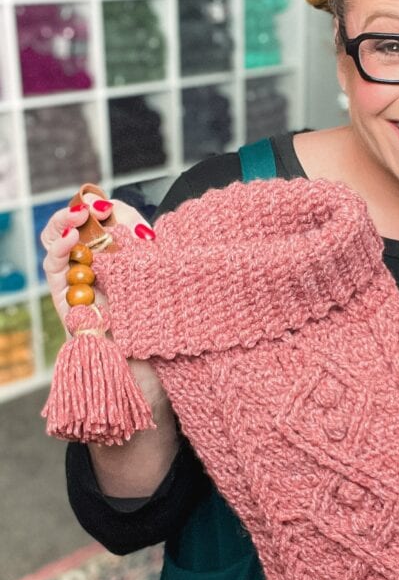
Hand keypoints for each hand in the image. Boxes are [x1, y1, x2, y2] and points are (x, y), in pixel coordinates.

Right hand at [39, 190, 163, 402]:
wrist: (148, 374)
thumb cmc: (162, 331)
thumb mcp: (162, 280)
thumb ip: (148, 248)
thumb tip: (133, 217)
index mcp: (126, 262)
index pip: (109, 224)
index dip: (107, 210)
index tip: (111, 204)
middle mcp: (100, 270)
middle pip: (80, 229)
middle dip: (82, 211)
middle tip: (92, 206)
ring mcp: (80, 284)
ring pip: (61, 243)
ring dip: (65, 223)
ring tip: (77, 217)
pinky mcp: (66, 300)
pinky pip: (55, 268)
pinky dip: (60, 249)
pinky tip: (71, 239)